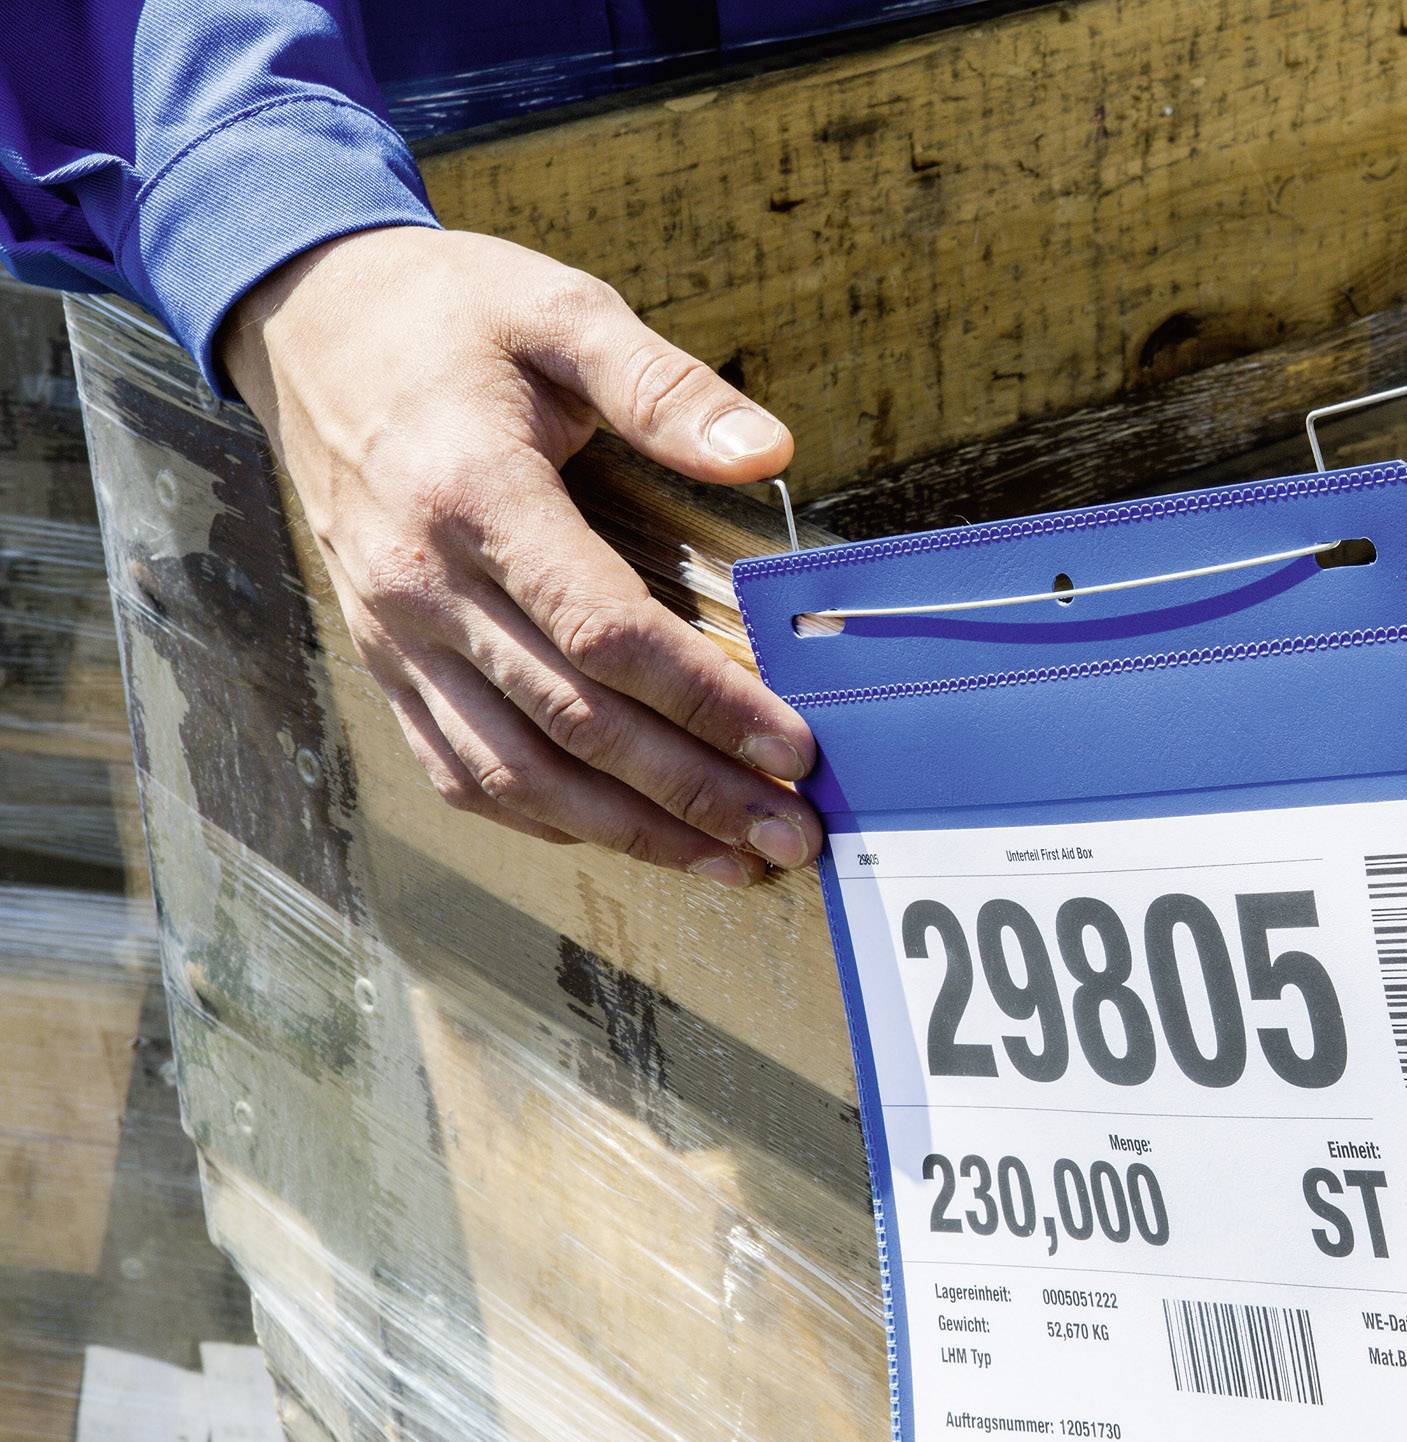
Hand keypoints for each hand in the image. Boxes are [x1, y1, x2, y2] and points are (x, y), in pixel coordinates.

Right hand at [219, 226, 822, 884]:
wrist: (307, 322)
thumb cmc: (449, 316)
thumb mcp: (560, 311)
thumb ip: (665, 386)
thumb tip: (767, 450)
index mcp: (474, 494)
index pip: (606, 633)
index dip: (706, 702)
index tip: (792, 745)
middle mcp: (422, 583)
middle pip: (574, 723)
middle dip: (693, 792)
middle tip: (790, 834)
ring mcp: (393, 633)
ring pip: (516, 771)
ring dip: (630, 830)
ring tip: (729, 859)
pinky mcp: (383, 659)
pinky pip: (459, 768)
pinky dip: (546, 816)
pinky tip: (626, 835)